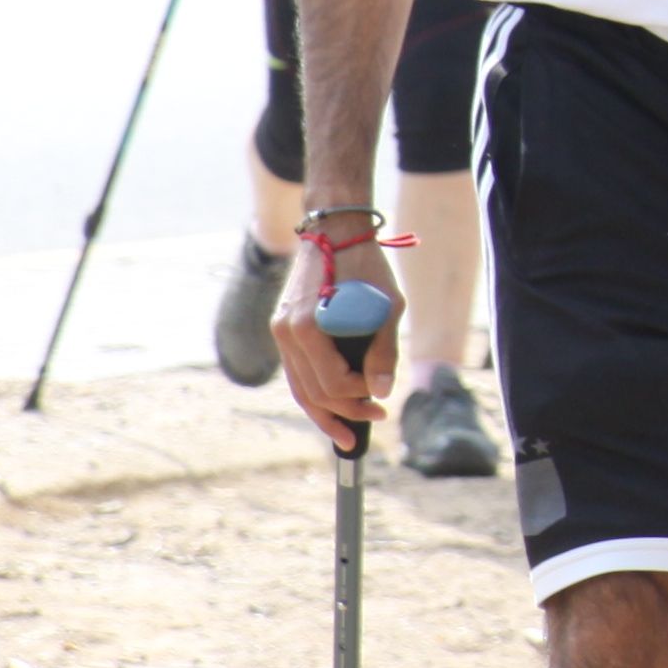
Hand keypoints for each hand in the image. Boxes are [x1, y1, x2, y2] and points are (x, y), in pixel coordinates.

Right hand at [270, 234, 402, 449]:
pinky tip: (331, 408)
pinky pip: (297, 372)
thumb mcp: (386, 304)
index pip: (330, 382)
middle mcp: (285, 332)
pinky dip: (314, 392)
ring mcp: (280, 331)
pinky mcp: (285, 329)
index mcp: (306, 326)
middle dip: (344, 412)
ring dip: (324, 412)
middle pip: (311, 391)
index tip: (383, 404)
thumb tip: (382, 392)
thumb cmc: (366, 265)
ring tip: (347, 434)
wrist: (335, 232)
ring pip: (299, 386)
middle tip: (376, 419)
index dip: (357, 400)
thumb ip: (383, 349)